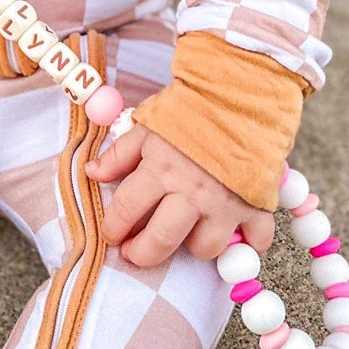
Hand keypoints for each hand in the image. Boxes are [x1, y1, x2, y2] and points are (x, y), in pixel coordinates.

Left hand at [85, 123, 275, 269]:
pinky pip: (256, 241)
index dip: (113, 228)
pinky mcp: (256, 205)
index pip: (126, 210)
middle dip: (142, 254)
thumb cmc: (191, 110)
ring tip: (189, 231)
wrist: (241, 94)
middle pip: (161, 242)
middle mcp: (191, 192)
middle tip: (136, 251)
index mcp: (160, 170)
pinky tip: (239, 236)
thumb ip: (119, 154)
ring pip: (206, 248)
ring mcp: (225, 203)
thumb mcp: (148, 127)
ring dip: (195, 244)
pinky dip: (249, 243)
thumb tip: (92, 173)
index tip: (112, 234)